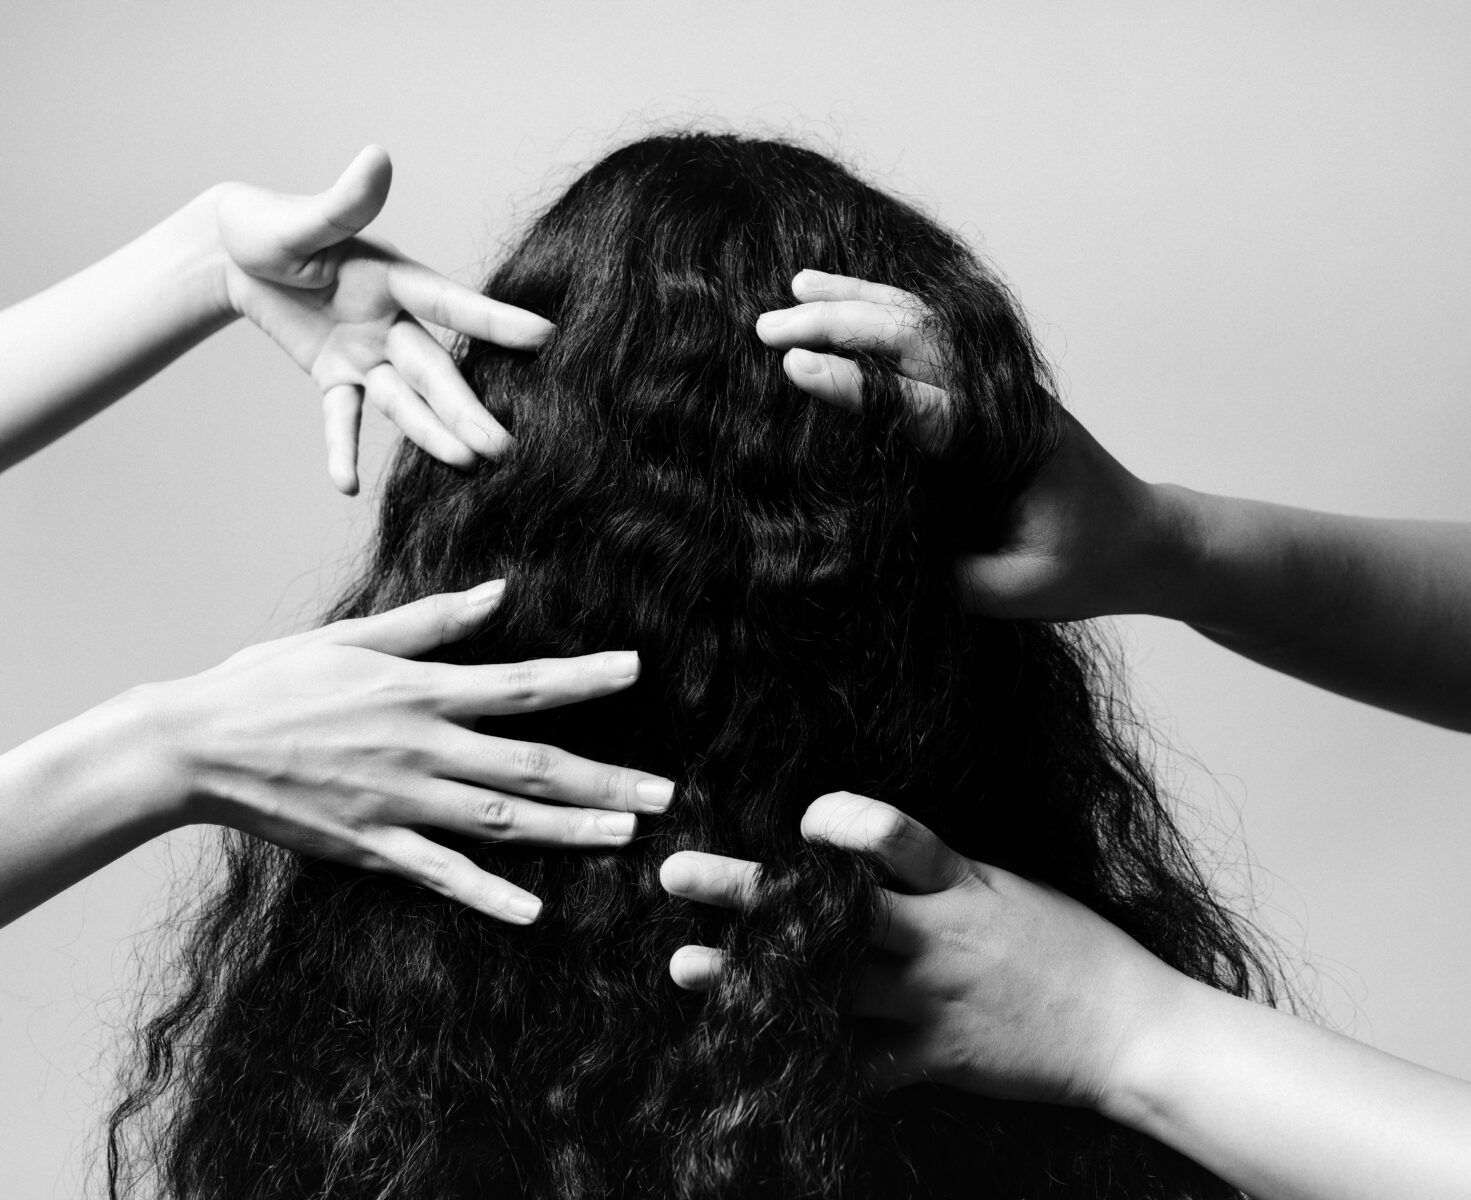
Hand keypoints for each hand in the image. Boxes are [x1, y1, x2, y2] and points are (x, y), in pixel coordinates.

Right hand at [145, 582, 673, 923]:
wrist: (196, 746)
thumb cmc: (272, 681)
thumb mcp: (353, 638)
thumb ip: (433, 622)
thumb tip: (500, 593)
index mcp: (420, 691)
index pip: (522, 683)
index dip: (584, 678)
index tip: (636, 670)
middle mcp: (422, 747)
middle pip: (531, 765)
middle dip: (604, 779)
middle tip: (664, 794)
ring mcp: (399, 802)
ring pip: (502, 820)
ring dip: (568, 829)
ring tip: (627, 837)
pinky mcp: (371, 846)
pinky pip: (442, 874)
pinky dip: (489, 893)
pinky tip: (535, 910)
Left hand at [212, 146, 553, 493]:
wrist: (232, 254)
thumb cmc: (269, 225)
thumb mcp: (303, 219)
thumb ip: (344, 201)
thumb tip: (377, 157)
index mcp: (394, 279)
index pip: (451, 305)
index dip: (495, 321)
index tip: (546, 336)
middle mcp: (392, 322)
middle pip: (436, 373)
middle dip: (468, 409)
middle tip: (504, 446)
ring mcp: (367, 354)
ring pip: (405, 402)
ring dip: (432, 434)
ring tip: (465, 465)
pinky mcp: (337, 378)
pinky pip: (342, 418)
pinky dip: (341, 449)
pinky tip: (346, 484)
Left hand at [659, 791, 1183, 1107]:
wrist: (1131, 1030)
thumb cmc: (1070, 946)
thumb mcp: (1008, 886)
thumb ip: (938, 871)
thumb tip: (863, 847)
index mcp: (960, 883)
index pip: (888, 834)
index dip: (835, 821)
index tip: (798, 820)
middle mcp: (939, 937)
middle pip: (828, 908)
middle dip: (748, 889)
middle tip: (677, 873)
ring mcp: (933, 1003)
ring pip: (824, 986)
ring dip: (747, 977)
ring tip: (684, 965)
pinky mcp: (936, 1060)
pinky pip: (859, 1066)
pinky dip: (807, 1061)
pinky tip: (754, 1057)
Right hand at [756, 270, 1192, 618]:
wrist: (1144, 539)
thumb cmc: (1085, 568)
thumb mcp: (1016, 593)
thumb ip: (947, 575)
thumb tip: (868, 555)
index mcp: (1007, 442)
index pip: (919, 405)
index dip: (854, 388)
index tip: (794, 369)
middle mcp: (1003, 397)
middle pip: (915, 340)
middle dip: (838, 325)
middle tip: (767, 329)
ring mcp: (1000, 384)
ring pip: (923, 323)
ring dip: (856, 302)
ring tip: (793, 290)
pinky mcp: (991, 386)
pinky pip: (933, 337)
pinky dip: (885, 312)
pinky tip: (845, 300)